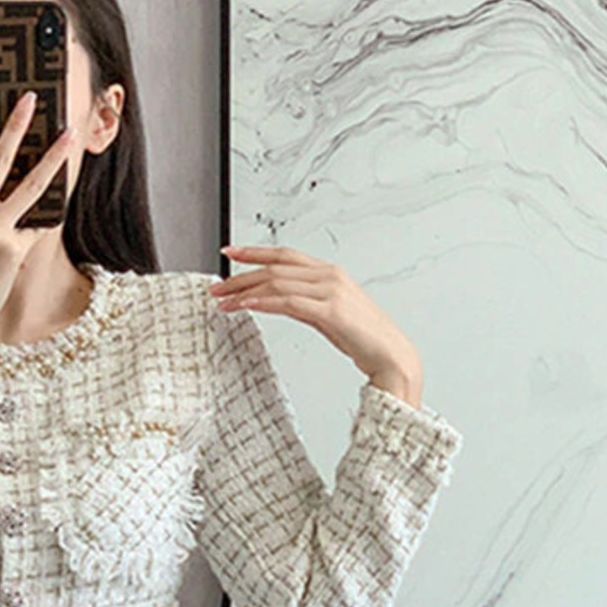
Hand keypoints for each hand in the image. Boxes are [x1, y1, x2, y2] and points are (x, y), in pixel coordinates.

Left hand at [210, 244, 422, 402]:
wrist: (390, 354)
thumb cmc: (362, 338)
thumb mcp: (327, 315)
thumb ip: (303, 303)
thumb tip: (275, 301)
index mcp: (329, 272)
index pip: (284, 255)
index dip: (254, 252)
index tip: (229, 253)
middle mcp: (329, 275)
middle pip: (275, 267)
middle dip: (241, 275)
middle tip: (216, 287)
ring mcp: (331, 291)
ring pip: (278, 282)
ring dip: (245, 291)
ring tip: (223, 301)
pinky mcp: (331, 311)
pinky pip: (289, 302)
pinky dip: (264, 302)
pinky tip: (246, 305)